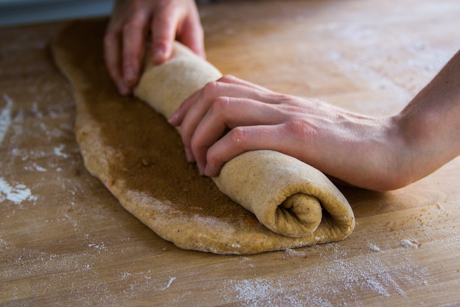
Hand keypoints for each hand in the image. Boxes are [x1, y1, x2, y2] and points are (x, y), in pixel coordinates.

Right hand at [104, 0, 204, 94]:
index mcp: (165, 7)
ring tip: (125, 88)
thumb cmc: (174, 9)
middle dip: (132, 58)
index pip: (162, 23)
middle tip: (133, 81)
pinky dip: (113, 65)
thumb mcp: (189, 20)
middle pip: (133, 32)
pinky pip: (109, 44)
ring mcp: (125, 15)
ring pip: (116, 38)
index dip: (160, 41)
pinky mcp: (114, 23)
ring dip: (119, 66)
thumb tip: (196, 75)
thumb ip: (193, 44)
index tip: (159, 60)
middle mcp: (142, 9)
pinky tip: (119, 81)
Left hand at [169, 75, 412, 190]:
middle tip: (187, 154)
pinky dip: (218, 153)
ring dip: (198, 138)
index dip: (192, 103)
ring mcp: (288, 116)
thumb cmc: (350, 145)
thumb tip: (250, 142)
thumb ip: (280, 127)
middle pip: (213, 93)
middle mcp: (278, 101)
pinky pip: (243, 137)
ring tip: (199, 166)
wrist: (392, 146)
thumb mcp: (308, 128)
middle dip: (188, 123)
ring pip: (222, 109)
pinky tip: (215, 171)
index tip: (179, 127)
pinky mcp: (298, 137)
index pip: (223, 85)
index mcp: (279, 99)